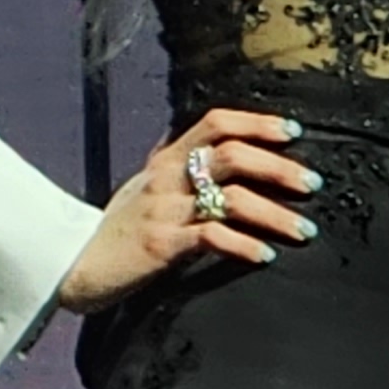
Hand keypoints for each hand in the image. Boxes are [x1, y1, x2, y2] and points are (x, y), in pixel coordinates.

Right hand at [59, 108, 319, 311]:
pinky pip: (212, 237)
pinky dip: (244, 245)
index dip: (256, 122)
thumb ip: (167, 165)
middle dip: (279, 166)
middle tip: (312, 183)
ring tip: (305, 230)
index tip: (294, 130)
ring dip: (275, 213)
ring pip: (231, 197)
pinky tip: (265, 255)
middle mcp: (166, 178)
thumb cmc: (114, 229)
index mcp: (164, 160)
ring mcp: (164, 210)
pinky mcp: (163, 245)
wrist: (75, 265)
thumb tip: (185, 141)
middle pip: (231, 155)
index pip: (214, 123)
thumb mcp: (139, 187)